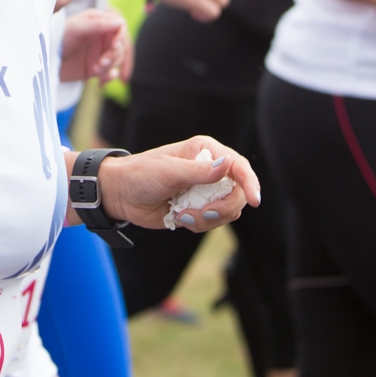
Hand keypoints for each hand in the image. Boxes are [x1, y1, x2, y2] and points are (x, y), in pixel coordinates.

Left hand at [60, 9, 130, 82]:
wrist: (44, 62)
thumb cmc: (57, 39)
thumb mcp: (76, 29)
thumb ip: (97, 24)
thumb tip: (120, 22)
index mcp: (98, 22)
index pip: (120, 27)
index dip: (120, 37)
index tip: (114, 46)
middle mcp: (102, 36)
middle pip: (121, 45)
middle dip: (113, 56)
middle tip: (101, 63)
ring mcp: (100, 52)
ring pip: (118, 59)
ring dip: (109, 67)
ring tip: (95, 71)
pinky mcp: (97, 67)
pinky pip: (111, 72)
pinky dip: (109, 77)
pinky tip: (101, 82)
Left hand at [94, 136, 259, 231]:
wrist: (120, 195)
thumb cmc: (140, 175)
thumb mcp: (168, 172)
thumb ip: (198, 171)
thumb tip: (227, 164)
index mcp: (206, 151)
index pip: (238, 166)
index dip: (250, 182)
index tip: (255, 200)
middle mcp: (210, 170)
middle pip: (238, 193)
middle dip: (222, 208)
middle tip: (199, 213)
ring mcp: (205, 191)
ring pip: (228, 211)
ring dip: (207, 218)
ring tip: (182, 214)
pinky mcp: (199, 208)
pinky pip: (213, 222)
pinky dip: (198, 225)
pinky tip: (178, 218)